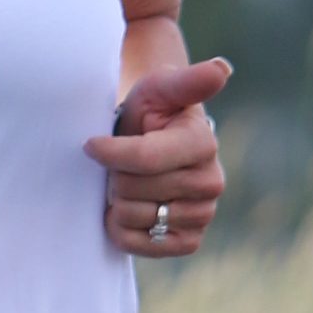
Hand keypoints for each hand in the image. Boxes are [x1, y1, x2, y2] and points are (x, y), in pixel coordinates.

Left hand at [85, 58, 230, 257]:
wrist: (152, 145)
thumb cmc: (151, 111)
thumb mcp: (161, 88)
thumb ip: (187, 80)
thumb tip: (221, 69)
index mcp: (204, 144)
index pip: (145, 159)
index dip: (109, 153)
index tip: (91, 143)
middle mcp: (211, 183)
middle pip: (133, 189)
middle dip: (115, 174)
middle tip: (122, 163)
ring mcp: (202, 216)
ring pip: (132, 216)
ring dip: (118, 200)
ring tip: (128, 182)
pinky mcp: (188, 242)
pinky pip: (139, 244)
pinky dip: (122, 228)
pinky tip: (129, 208)